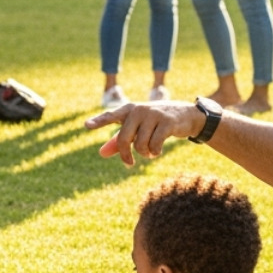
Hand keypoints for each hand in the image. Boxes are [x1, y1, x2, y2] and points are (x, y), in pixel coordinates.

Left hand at [84, 101, 202, 165]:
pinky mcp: (167, 122)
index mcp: (129, 109)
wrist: (186, 116)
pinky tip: (157, 152)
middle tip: (129, 163)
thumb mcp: (137, 129)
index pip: (111, 116)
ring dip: (144, 153)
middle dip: (125, 154)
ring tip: (150, 152)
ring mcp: (153, 115)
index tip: (86, 125)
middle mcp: (139, 110)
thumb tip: (101, 153)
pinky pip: (154, 145)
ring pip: (140, 144)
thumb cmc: (156, 123)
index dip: (99, 121)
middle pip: (124, 138)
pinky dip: (155, 153)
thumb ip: (118, 141)